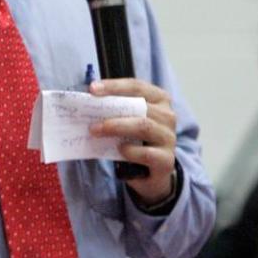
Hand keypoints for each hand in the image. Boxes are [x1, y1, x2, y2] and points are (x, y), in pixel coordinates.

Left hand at [88, 78, 176, 205]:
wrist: (151, 171)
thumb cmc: (136, 139)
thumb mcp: (126, 120)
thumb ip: (114, 111)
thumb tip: (88, 104)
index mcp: (159, 99)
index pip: (136, 86)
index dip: (114, 86)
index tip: (92, 89)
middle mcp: (167, 116)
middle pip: (141, 106)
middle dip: (112, 110)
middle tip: (90, 118)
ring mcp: (169, 138)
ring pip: (144, 126)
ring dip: (117, 127)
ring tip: (97, 131)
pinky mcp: (166, 160)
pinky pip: (147, 153)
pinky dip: (131, 151)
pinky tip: (120, 150)